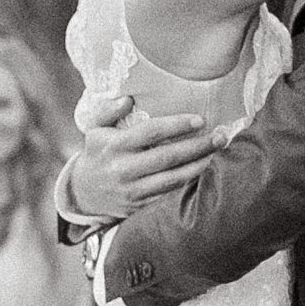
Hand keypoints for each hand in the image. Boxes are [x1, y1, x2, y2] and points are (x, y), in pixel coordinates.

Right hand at [68, 94, 213, 221]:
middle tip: (220, 136)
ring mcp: (133, 191)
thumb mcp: (94, 128)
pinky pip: (171, 194)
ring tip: (217, 152)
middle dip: (198, 146)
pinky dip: (190, 183)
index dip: (177, 125)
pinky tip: (204, 170)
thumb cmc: (97, 153)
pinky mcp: (140, 206)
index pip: (151, 133)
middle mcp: (123, 170)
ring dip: (200, 165)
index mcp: (114, 146)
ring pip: (174, 178)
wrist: (84, 192)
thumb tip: (128, 98)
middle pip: (168, 157)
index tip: (200, 119)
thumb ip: (108, 110)